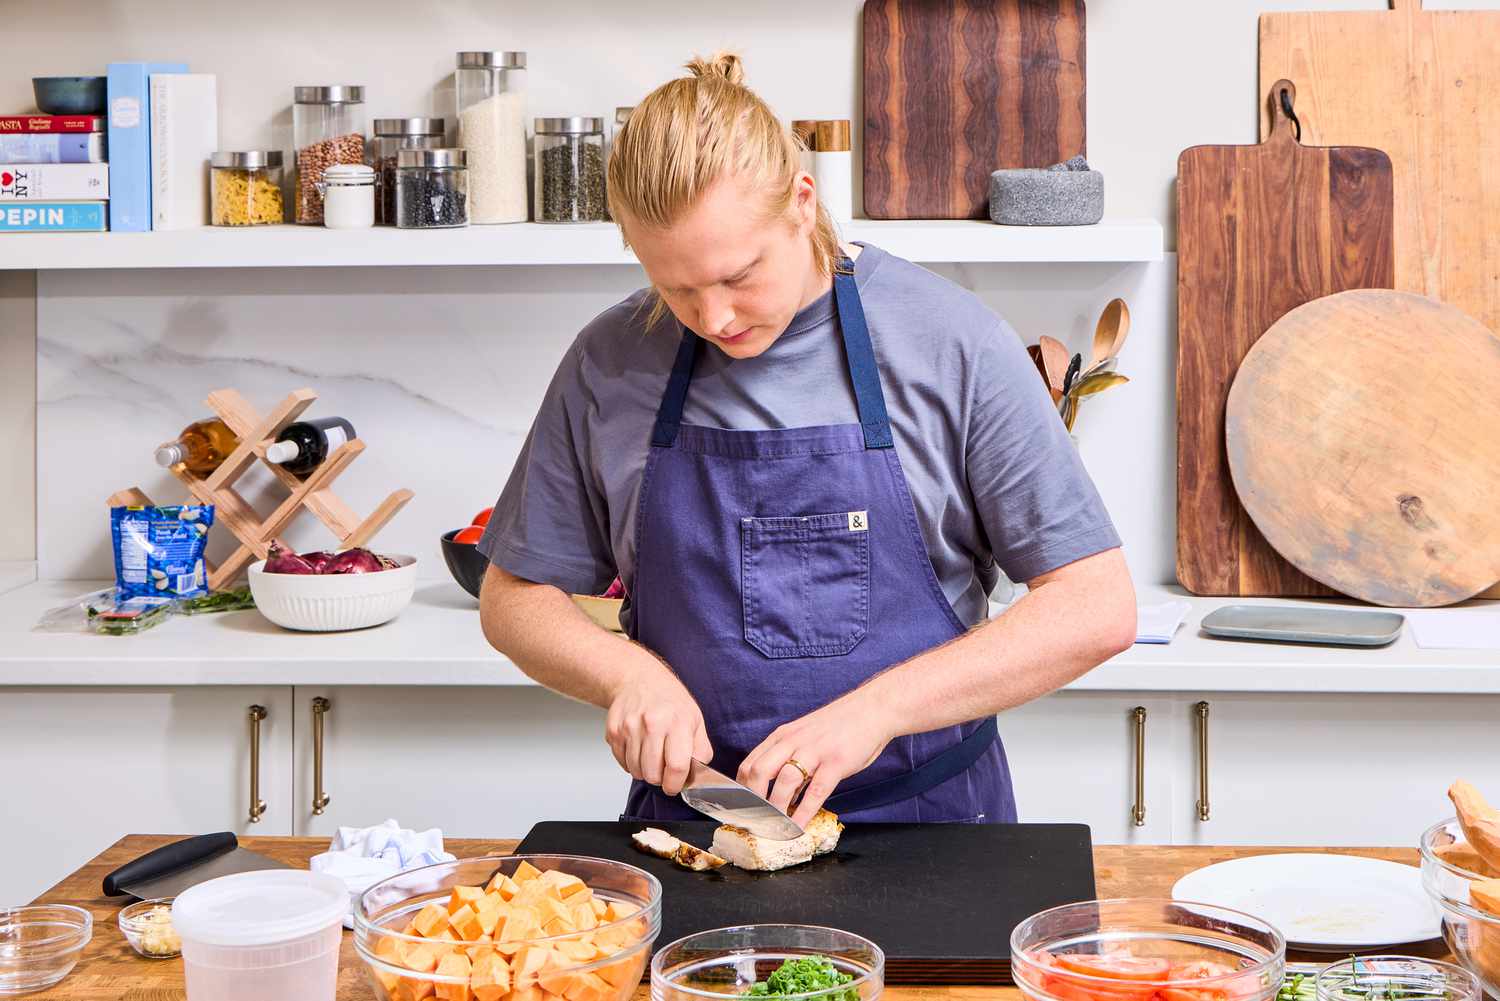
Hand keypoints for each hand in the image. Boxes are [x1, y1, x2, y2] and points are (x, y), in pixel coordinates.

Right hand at [604, 652, 712, 796]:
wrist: (639, 679)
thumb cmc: (669, 700)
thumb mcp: (695, 720)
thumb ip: (700, 750)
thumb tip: (696, 776)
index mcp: (678, 722)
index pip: (676, 766)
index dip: (675, 784)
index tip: (674, 785)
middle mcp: (652, 724)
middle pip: (653, 774)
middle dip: (659, 778)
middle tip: (663, 768)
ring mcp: (630, 727)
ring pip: (636, 771)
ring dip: (644, 770)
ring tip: (651, 755)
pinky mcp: (614, 731)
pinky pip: (622, 763)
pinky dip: (631, 762)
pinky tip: (638, 748)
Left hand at [737, 690, 897, 827]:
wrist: (872, 709)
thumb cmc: (839, 726)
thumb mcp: (805, 735)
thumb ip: (790, 759)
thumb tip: (781, 792)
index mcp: (782, 736)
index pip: (749, 764)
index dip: (741, 791)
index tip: (741, 811)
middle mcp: (793, 742)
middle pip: (759, 772)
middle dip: (753, 802)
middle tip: (754, 823)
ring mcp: (815, 751)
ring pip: (785, 782)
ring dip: (777, 809)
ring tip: (774, 828)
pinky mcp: (836, 762)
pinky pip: (816, 791)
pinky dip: (804, 812)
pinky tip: (799, 826)